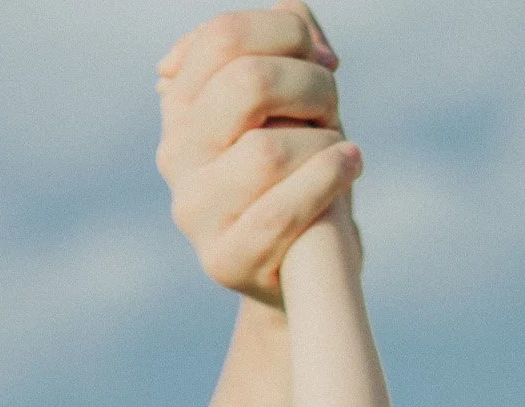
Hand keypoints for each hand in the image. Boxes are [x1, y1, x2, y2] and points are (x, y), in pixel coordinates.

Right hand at [157, 2, 361, 306]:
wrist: (301, 264)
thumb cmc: (301, 167)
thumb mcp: (294, 93)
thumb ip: (287, 36)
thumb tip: (287, 20)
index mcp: (182, 106)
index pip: (223, 38)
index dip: (287, 36)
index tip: (320, 61)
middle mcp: (176, 157)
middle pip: (246, 84)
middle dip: (310, 85)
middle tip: (330, 106)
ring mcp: (193, 212)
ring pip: (267, 151)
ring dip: (323, 142)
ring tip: (338, 152)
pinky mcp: (222, 261)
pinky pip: (278, 211)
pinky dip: (327, 179)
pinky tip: (348, 166)